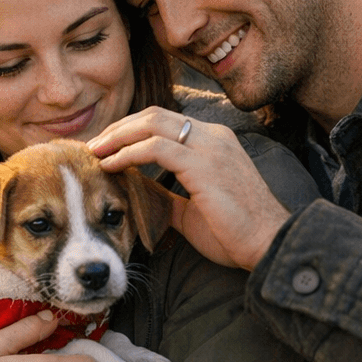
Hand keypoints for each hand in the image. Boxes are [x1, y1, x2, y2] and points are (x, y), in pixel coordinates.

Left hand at [88, 107, 289, 270]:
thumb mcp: (194, 209)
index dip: (131, 129)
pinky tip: (111, 165)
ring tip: (95, 151)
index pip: (164, 121)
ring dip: (118, 136)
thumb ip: (170, 195)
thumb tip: (144, 191)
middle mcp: (213, 136)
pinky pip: (156, 147)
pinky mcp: (204, 164)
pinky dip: (128, 153)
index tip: (106, 146)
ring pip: (152, 123)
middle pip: (154, 116)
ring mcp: (210, 146)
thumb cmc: (235, 232)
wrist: (269, 245)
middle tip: (93, 144)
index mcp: (214, 141)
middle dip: (119, 128)